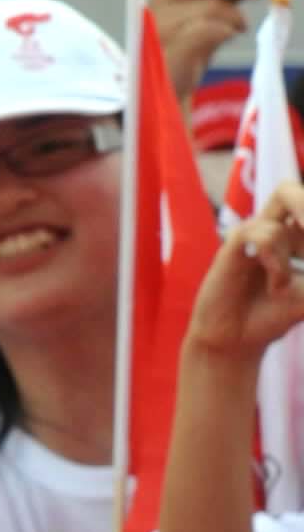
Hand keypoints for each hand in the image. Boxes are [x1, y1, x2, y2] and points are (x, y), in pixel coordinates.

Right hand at [149, 0, 261, 101]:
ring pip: (208, 6)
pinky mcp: (169, 52)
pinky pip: (205, 30)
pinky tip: (230, 34)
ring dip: (233, 14)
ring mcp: (159, 30)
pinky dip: (225, 29)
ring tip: (240, 24)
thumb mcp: (195, 12)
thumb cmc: (185, 43)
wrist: (168, 84)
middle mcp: (155, 4)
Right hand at [186, 184, 303, 368]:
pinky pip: (264, 237)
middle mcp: (271, 228)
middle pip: (289, 190)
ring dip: (289, 262)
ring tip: (280, 288)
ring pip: (280, 229)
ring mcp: (250, 234)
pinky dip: (277, 262)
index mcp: (292, 234)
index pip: (301, 205)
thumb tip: (303, 256)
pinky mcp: (233, 245)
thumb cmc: (273, 315)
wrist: (237, 340)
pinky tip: (275, 284)